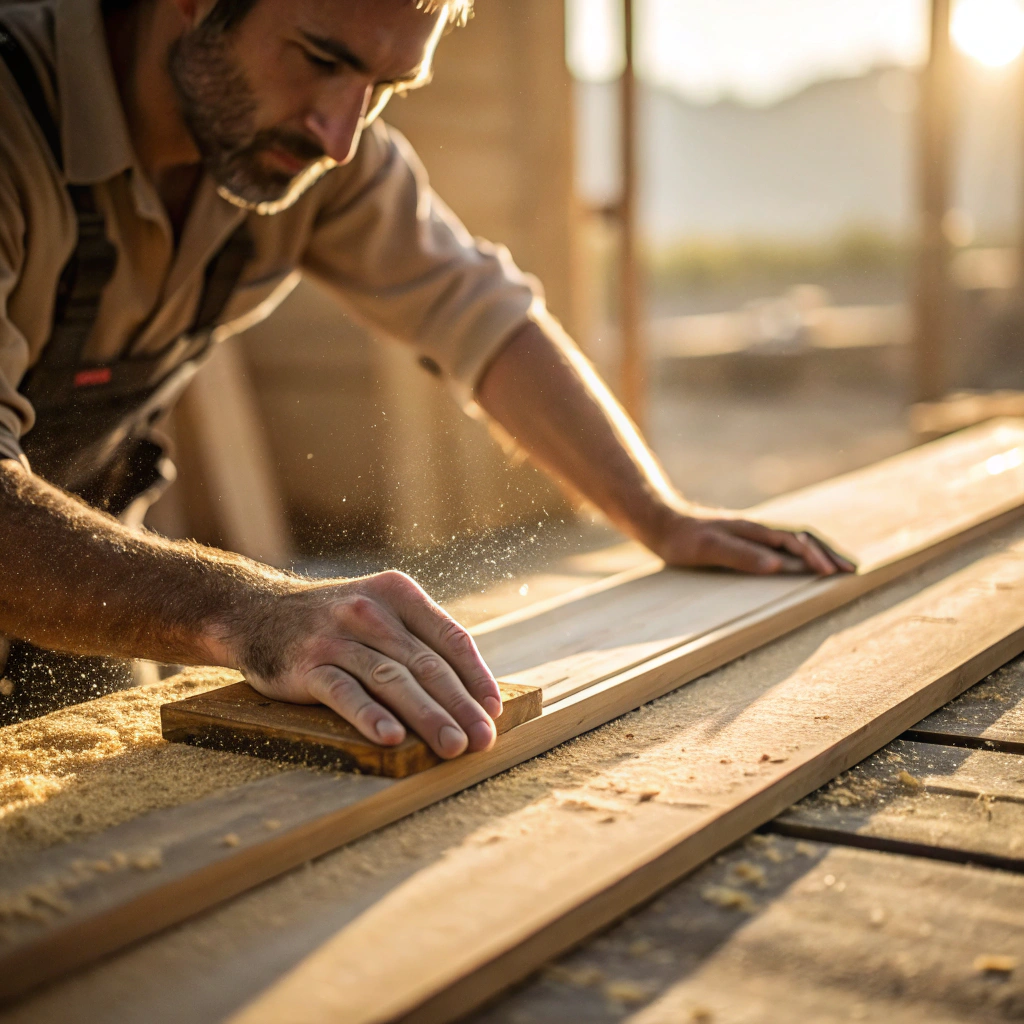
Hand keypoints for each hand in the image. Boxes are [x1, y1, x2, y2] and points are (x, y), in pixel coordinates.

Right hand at [218, 571, 501, 758]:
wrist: (254, 610)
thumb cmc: (333, 622)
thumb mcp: (377, 611)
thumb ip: (417, 639)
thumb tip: (469, 692)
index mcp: (398, 594)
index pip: (450, 637)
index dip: (476, 676)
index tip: (493, 710)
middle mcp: (370, 611)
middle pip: (426, 664)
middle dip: (460, 705)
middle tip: (483, 740)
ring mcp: (337, 637)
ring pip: (392, 680)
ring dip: (428, 716)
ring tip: (453, 746)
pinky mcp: (307, 664)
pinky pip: (345, 692)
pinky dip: (371, 716)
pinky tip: (393, 738)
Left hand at [652, 508, 854, 575]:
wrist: (662, 524)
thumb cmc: (683, 539)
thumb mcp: (708, 548)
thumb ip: (741, 555)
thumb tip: (778, 565)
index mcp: (755, 530)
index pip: (796, 543)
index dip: (817, 557)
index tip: (836, 573)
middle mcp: (759, 529)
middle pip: (804, 538)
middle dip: (830, 553)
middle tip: (854, 570)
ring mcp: (754, 534)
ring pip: (796, 541)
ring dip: (819, 553)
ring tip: (838, 568)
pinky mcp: (747, 541)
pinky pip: (783, 546)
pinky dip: (801, 555)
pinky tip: (803, 566)